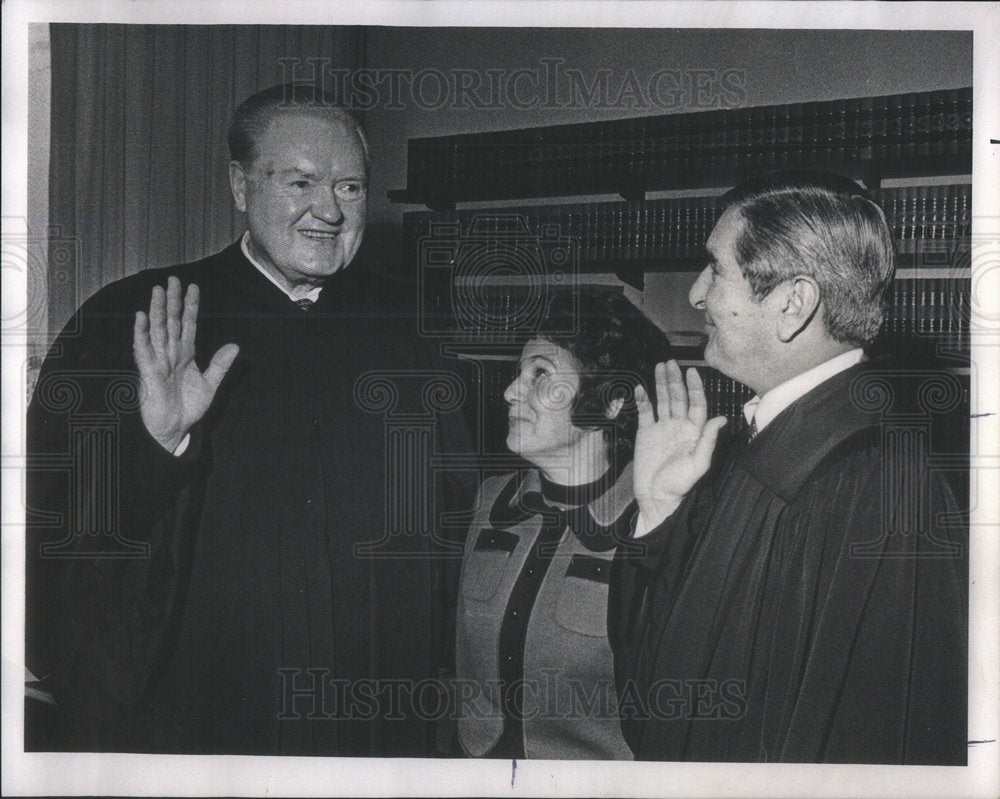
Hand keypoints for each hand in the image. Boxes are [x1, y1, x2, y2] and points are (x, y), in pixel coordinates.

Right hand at [133, 277, 238, 452]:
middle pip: (171, 322)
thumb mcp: (210, 385)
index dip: (190, 307)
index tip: (193, 287)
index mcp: (185, 355)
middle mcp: (170, 354)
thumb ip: (220, 365)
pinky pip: (143, 349)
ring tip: (157, 290)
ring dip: (156, 310)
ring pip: (157, 330)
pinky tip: (140, 317)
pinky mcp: (148, 372)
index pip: (188, 325)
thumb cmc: (188, 407)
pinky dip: (141, 333)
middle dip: (172, 301)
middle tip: (173, 278)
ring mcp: (158, 361)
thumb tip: (235, 346)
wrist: (174, 429)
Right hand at [632, 360, 726, 531]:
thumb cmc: (679, 484)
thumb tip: (721, 419)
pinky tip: (640, 388)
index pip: (697, 404)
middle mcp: (679, 427)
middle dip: (675, 380)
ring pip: (662, 401)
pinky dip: (642, 400)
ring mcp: (662, 429)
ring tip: (659, 367)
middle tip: (671, 363)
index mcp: (694, 432)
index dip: (695, 388)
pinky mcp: (645, 434)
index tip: (692, 371)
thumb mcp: (698, 464)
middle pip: (678, 398)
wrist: (656, 496)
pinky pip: (645, 412)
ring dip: (661, 384)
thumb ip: (708, 441)